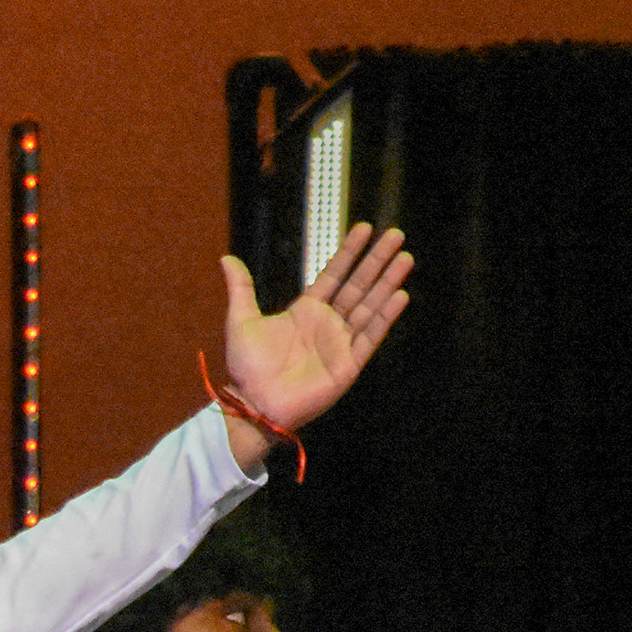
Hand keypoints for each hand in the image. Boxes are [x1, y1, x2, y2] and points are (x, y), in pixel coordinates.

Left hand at [215, 224, 412, 446]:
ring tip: (404, 259)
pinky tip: (399, 296)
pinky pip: (370, 337)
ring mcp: (340, 343)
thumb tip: (226, 259)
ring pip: (369, 306)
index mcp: (306, 311)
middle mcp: (327, 324)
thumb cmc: (247, 367)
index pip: (334, 274)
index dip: (349, 252)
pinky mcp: (348, 365)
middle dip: (377, 260)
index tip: (363, 228)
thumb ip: (241, 288)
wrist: (254, 404)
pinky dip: (384, 317)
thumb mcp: (241, 320)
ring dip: (387, 283)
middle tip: (395, 235)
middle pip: (358, 285)